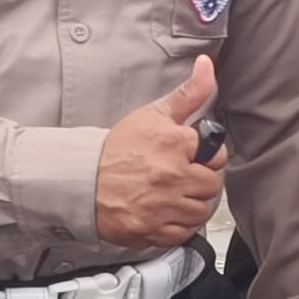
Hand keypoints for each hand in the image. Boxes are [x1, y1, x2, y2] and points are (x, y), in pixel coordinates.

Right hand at [95, 54, 226, 246]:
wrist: (80, 179)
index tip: (190, 157)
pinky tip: (163, 212)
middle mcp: (171, 175)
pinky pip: (183, 232)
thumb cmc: (116, 149)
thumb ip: (188, 93)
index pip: (217, 154)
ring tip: (171, 195)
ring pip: (201, 211)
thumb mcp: (153, 114)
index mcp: (174, 143)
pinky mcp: (152, 229)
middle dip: (199, 181)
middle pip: (212, 185)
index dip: (205, 156)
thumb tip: (207, 66)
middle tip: (179, 177)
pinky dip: (176, 225)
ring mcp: (162, 204)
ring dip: (190, 204)